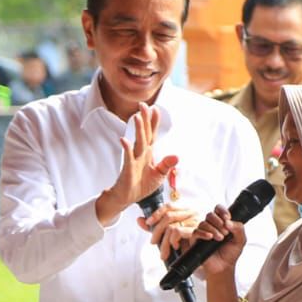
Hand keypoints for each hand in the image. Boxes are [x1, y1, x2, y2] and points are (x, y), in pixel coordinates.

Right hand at [96, 106, 176, 224]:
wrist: (127, 197)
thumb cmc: (141, 185)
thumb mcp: (158, 175)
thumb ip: (166, 165)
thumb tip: (177, 156)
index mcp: (148, 154)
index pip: (152, 135)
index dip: (154, 123)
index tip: (156, 109)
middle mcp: (141, 154)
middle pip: (144, 134)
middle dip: (144, 119)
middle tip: (143, 104)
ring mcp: (134, 160)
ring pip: (137, 142)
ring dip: (138, 130)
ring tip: (137, 116)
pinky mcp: (128, 169)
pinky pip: (128, 157)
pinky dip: (127, 149)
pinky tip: (124, 140)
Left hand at [138, 201, 201, 260]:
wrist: (210, 256)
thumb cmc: (191, 244)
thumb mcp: (172, 234)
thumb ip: (157, 227)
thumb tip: (139, 220)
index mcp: (186, 210)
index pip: (168, 206)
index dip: (156, 213)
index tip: (148, 223)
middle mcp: (192, 213)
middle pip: (168, 217)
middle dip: (156, 231)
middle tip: (153, 243)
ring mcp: (196, 221)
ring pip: (171, 227)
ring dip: (165, 242)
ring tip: (165, 253)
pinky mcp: (198, 230)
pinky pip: (178, 232)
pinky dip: (173, 241)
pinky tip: (176, 247)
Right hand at [187, 204, 246, 278]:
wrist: (224, 267)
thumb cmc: (230, 253)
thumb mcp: (241, 240)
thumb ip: (239, 229)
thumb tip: (229, 222)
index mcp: (222, 223)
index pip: (218, 210)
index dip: (222, 211)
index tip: (228, 217)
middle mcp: (211, 226)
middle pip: (210, 215)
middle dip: (219, 222)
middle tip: (226, 232)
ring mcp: (203, 232)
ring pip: (203, 223)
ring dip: (213, 229)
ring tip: (220, 238)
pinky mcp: (196, 240)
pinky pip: (196, 232)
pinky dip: (203, 233)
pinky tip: (210, 238)